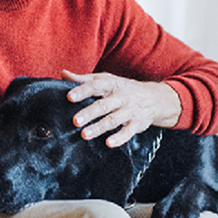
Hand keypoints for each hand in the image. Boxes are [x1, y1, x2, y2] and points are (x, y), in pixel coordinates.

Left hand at [62, 70, 180, 147]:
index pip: (95, 86)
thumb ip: (84, 79)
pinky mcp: (136, 124)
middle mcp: (121, 97)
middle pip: (103, 105)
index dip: (82, 90)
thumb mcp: (106, 80)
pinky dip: (119, 138)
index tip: (69, 96)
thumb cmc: (123, 88)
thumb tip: (63, 74)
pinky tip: (109, 143)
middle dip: (89, 113)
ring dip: (99, 127)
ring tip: (84, 134)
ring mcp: (129, 111)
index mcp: (111, 84)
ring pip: (113, 120)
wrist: (154, 98)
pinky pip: (128, 132)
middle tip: (75, 121)